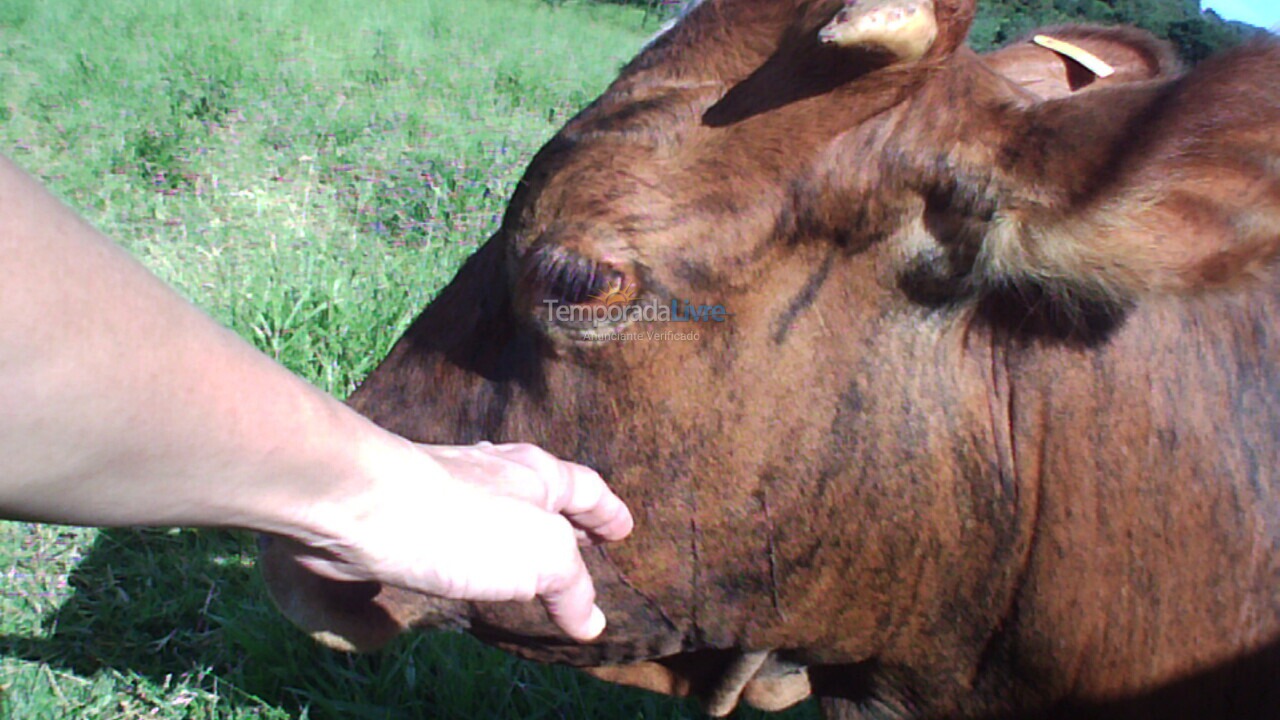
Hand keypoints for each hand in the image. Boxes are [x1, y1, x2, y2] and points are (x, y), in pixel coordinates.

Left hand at [283, 441, 633, 641]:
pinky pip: (446, 530)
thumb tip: (592, 620)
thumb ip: (572, 587)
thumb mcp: (544, 556)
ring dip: (510, 532)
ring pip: (491, 507)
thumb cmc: (465, 524)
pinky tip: (452, 571)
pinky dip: (461, 547)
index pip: (586, 489)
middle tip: (580, 545)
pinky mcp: (401, 511)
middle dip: (561, 518)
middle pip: (539, 493)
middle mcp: (492, 472)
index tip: (624, 530)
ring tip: (519, 563)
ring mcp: (443, 486)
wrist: (360, 505)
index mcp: (535, 474)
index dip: (608, 512)